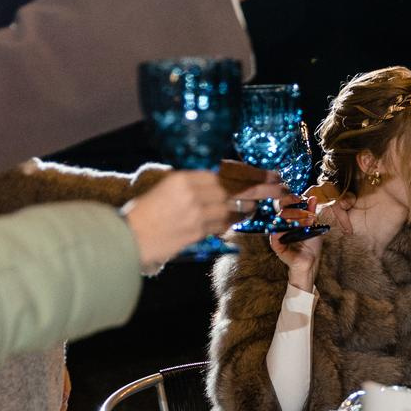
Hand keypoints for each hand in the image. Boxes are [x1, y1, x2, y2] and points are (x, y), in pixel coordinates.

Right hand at [123, 170, 281, 268]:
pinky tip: (234, 221)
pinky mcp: (197, 233)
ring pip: (233, 209)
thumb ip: (194, 183)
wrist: (128, 238)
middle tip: (282, 188)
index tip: (270, 173)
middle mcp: (192, 192)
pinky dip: (230, 223)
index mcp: (184, 177)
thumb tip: (223, 183)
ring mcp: (196, 214)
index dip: (252, 173)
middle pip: (237, 188)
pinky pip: (222, 226)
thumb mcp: (166, 188)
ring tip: (254, 206)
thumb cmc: (144, 213)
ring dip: (247, 208)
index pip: (227, 172)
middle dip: (263, 188)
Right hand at [269, 198, 334, 287]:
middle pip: (282, 211)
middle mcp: (281, 225)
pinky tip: (293, 227)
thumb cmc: (311, 244)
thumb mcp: (313, 225)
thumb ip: (311, 212)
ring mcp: (278, 235)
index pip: (285, 205)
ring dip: (293, 218)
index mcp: (289, 219)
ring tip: (306, 221)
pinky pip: (275, 235)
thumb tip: (312, 198)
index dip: (290, 199)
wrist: (310, 261)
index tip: (299, 197)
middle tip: (308, 213)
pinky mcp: (276, 245)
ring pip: (279, 221)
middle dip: (295, 210)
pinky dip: (282, 230)